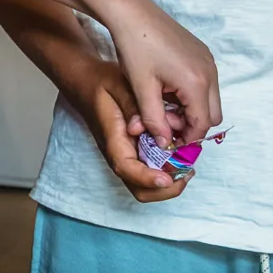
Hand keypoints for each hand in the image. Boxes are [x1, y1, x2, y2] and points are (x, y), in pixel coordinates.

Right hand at [67, 59, 187, 201]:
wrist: (85, 83)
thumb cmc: (101, 83)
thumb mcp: (118, 86)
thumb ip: (133, 105)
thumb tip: (146, 127)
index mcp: (113, 139)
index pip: (126, 168)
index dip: (147, 178)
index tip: (168, 178)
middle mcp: (118, 154)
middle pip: (139, 188)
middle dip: (165, 189)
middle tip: (186, 171)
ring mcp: (125, 156)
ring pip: (145, 186)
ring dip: (168, 183)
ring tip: (187, 166)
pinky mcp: (133, 153)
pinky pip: (149, 172)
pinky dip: (167, 171)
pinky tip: (180, 156)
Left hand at [91, 0, 220, 147]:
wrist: (130, 12)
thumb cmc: (133, 47)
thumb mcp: (141, 88)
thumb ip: (154, 119)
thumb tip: (164, 143)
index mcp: (196, 83)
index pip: (202, 124)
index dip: (186, 138)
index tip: (168, 142)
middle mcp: (210, 72)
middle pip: (212, 115)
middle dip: (191, 125)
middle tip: (164, 123)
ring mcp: (208, 60)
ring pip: (209, 99)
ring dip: (190, 109)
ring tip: (161, 105)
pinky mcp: (202, 53)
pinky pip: (205, 83)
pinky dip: (191, 93)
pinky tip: (166, 89)